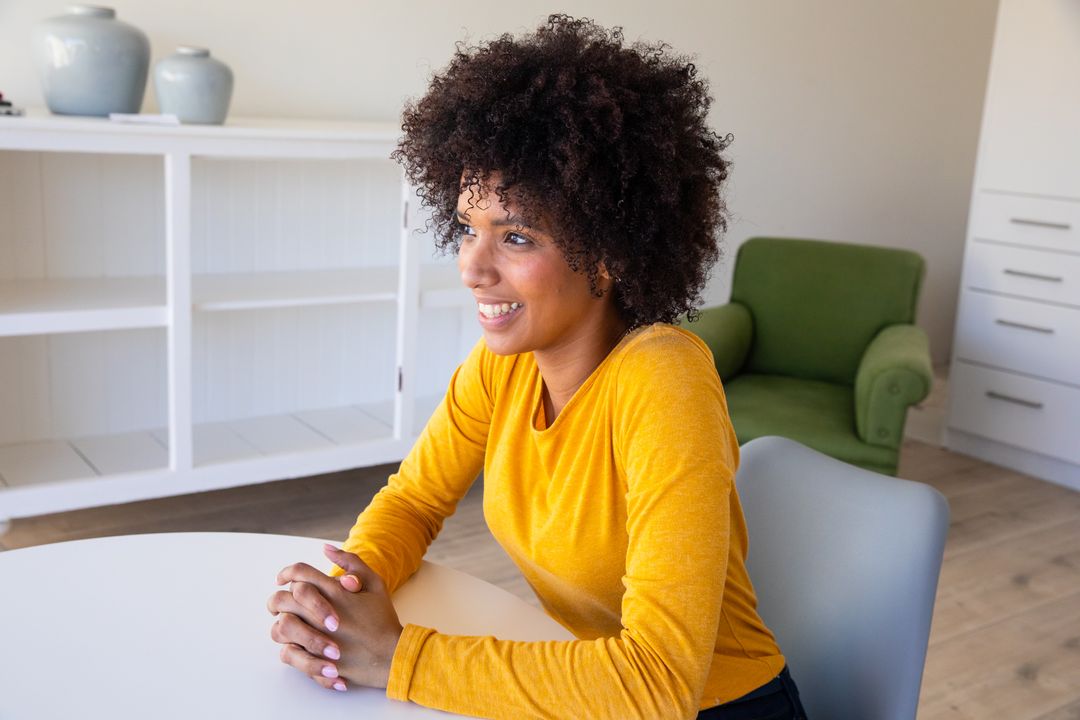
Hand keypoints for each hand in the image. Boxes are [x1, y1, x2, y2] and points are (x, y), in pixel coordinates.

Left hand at [268, 545, 402, 691]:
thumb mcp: (375, 583)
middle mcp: (322, 614)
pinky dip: (287, 647)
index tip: (283, 578)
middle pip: (283, 598)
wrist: (392, 657)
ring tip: (288, 623)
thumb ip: (351, 562)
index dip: (287, 572)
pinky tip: (295, 643)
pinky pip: (287, 652)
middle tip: (282, 603)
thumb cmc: (383, 619)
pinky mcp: (315, 661)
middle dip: (279, 599)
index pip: (299, 573)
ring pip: (280, 626)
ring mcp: (316, 639)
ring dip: (281, 623)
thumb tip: (326, 548)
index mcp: (335, 592)